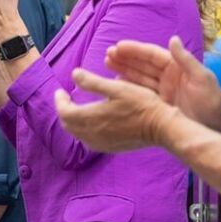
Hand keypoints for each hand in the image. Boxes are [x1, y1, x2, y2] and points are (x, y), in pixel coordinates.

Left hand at [54, 68, 179, 152]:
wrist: (161, 128)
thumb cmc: (141, 104)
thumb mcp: (117, 87)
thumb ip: (92, 81)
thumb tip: (74, 74)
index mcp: (91, 117)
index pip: (64, 112)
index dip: (59, 101)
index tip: (61, 91)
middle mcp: (92, 134)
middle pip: (68, 124)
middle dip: (64, 110)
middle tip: (67, 98)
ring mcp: (100, 143)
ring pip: (77, 133)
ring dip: (73, 121)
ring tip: (77, 108)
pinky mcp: (109, 148)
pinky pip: (88, 140)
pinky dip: (83, 129)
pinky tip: (92, 121)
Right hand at [105, 36, 220, 132]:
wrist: (218, 127)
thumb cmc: (214, 102)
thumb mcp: (202, 79)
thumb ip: (186, 60)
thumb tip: (173, 39)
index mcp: (176, 67)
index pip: (151, 55)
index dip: (135, 50)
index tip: (118, 46)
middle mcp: (167, 77)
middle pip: (142, 65)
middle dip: (125, 59)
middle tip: (107, 55)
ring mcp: (162, 91)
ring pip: (139, 77)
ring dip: (124, 70)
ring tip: (107, 65)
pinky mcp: (159, 105)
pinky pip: (141, 93)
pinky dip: (128, 88)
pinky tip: (116, 85)